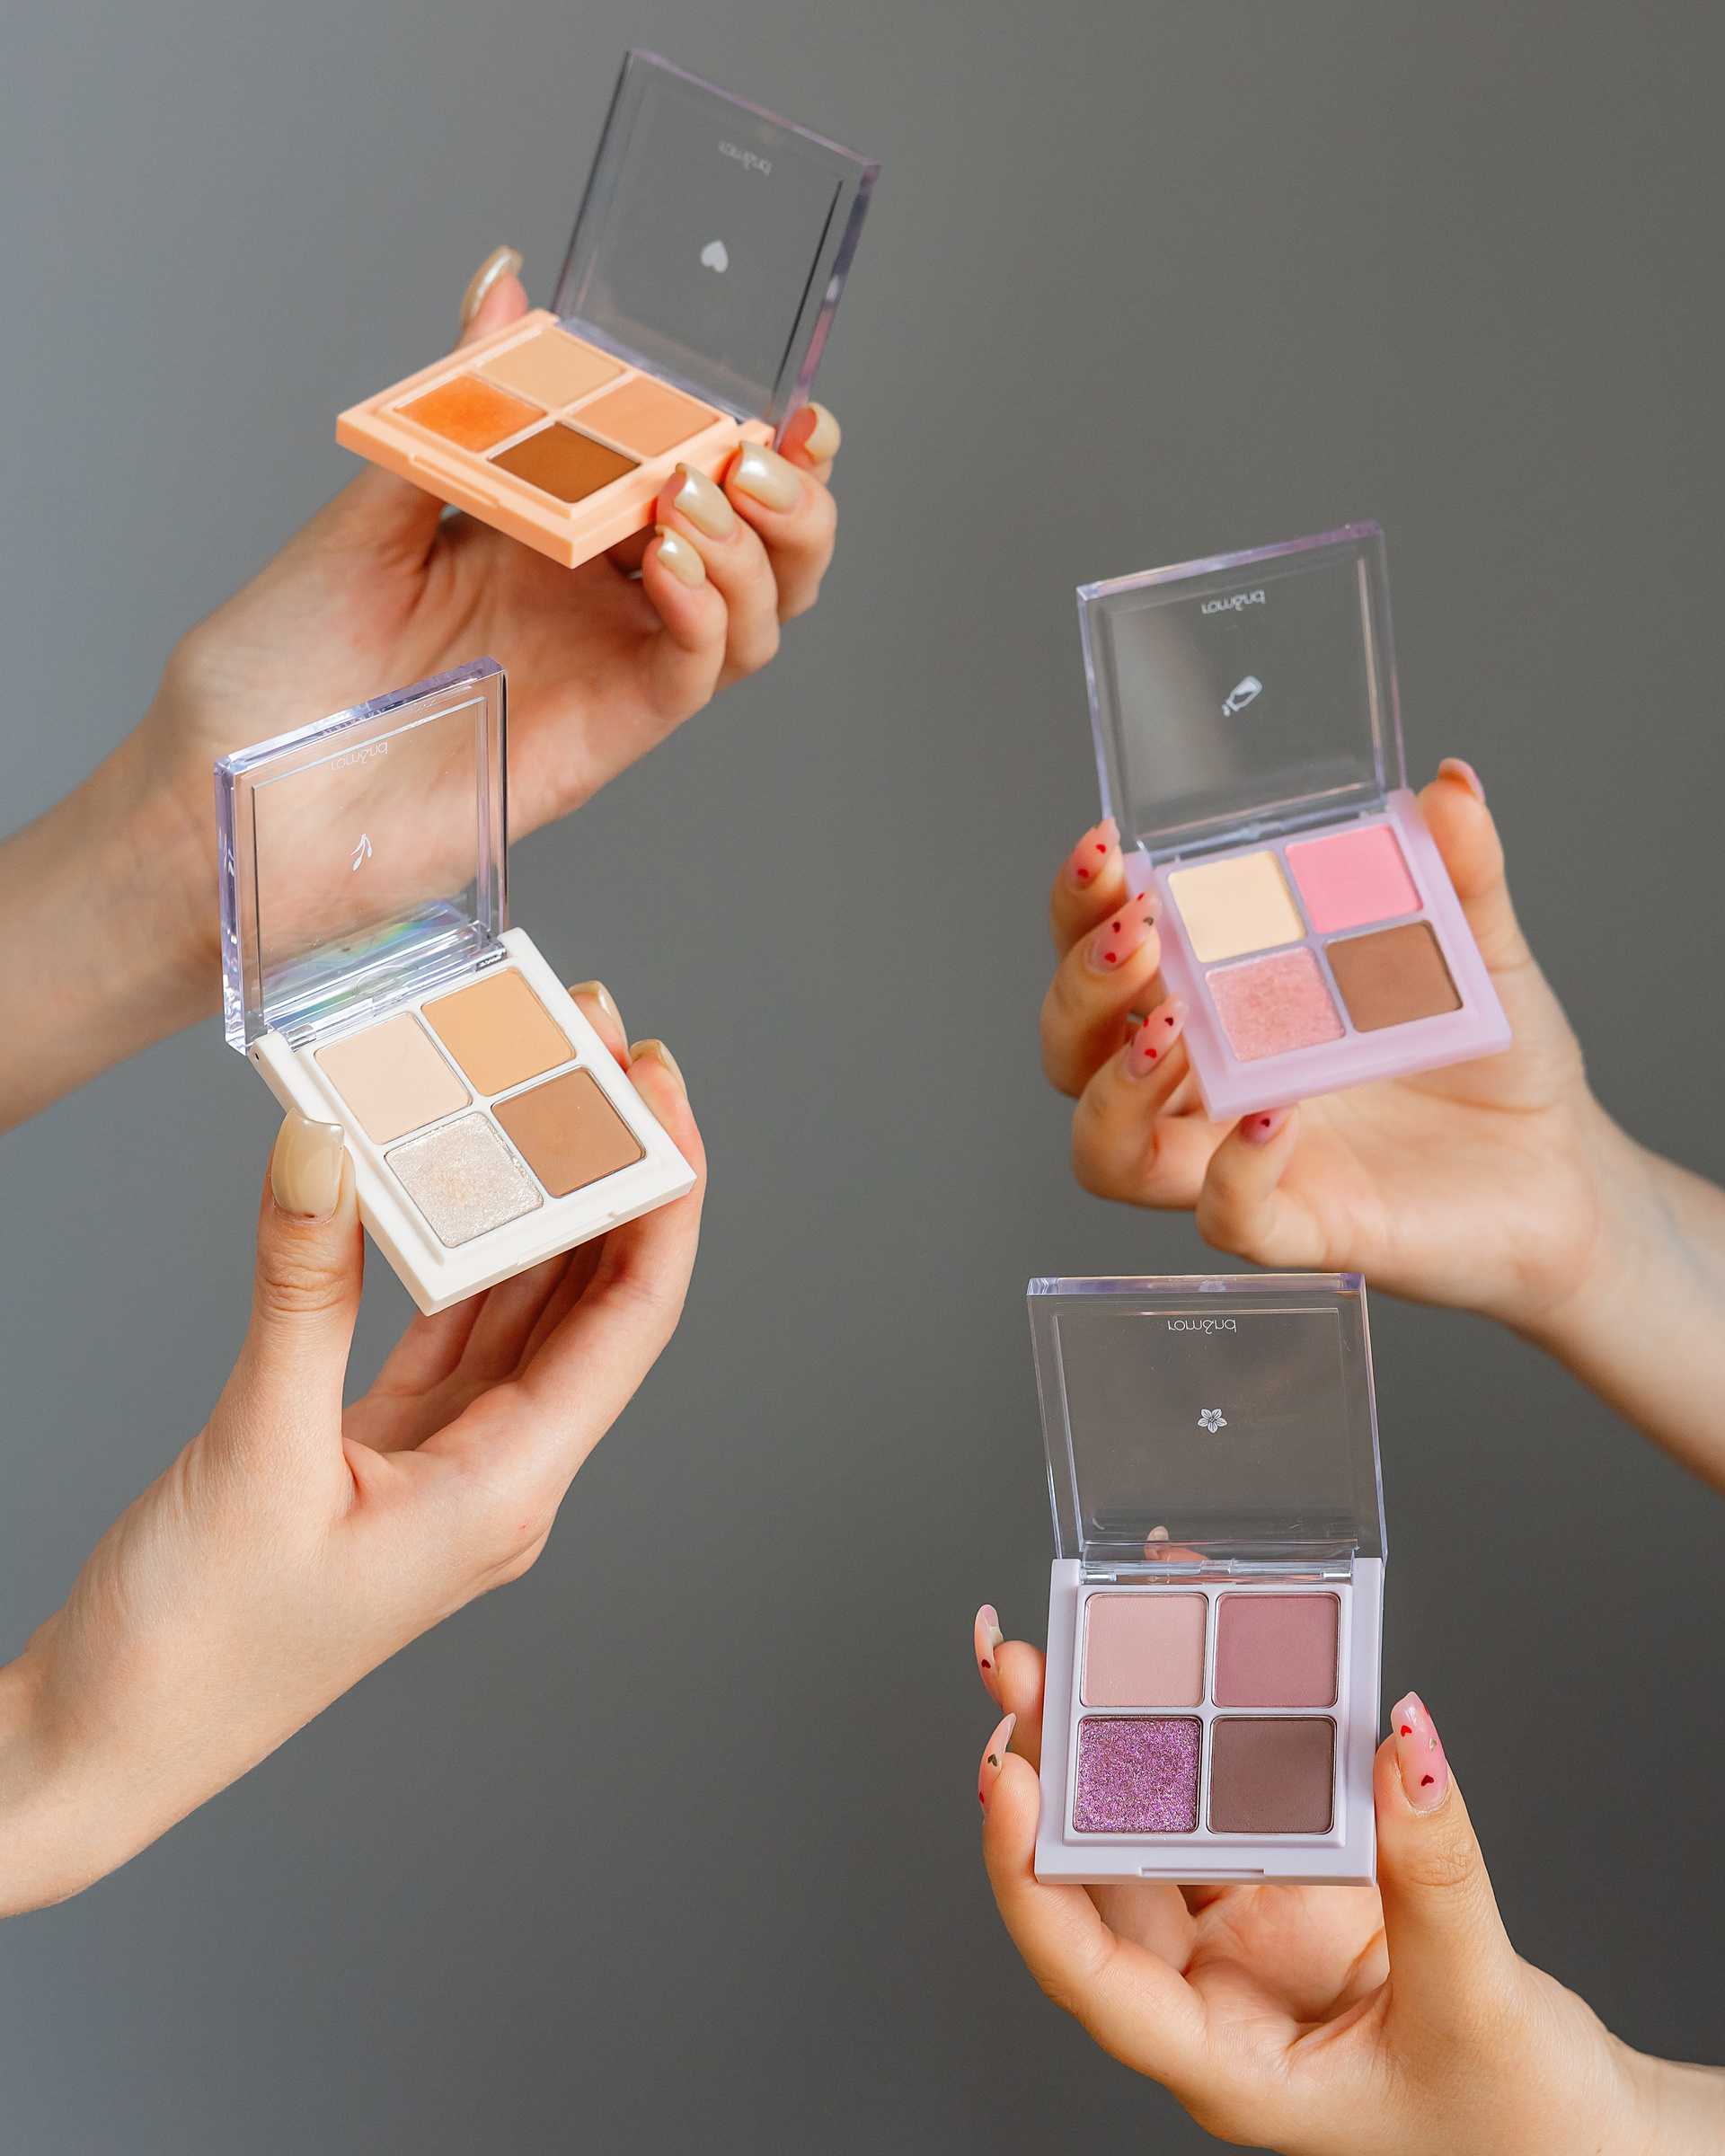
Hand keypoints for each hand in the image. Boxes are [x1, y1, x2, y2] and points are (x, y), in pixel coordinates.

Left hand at [0, 246, 841, 1128]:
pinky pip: (691, 678)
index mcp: (552, 540)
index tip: (776, 401)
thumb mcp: (369, 503)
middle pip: (757, 557)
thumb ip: (462, 405)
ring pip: (752, 619)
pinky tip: (675, 567)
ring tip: (696, 499)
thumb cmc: (280, 668)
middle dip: (790, 497)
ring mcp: (602, 673)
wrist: (230, 788)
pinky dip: (709, 616)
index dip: (755, 445)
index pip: (690, 485)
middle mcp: (593, 606)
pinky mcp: (598, 739)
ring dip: (757, 551)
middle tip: (758, 451)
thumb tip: (504, 286)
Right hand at [0, 990, 701, 1911]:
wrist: (102, 1749)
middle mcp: (501, 1476)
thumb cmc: (188, 1651)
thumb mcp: (251, 1452)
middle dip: (607, 1168)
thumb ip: (298, 1290)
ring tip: (538, 1081)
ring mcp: (445, 1464)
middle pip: (590, 1296)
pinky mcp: (383, 1454)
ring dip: (535, 1198)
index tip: (659, 1084)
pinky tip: (451, 1175)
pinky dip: (452, 1246)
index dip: (664, 1193)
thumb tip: (326, 1145)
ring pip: (518, 1304)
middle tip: (596, 1044)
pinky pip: (446, 1327)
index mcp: (508, 1492)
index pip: (633, 1315)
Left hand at [971, 1608, 1722, 2154]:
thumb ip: (1435, 1877)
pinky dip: (1203, 1734)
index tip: (1005, 1774)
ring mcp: (1245, 1937)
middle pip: (1093, 1876)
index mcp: (1223, 2062)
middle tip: (1018, 1663)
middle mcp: (1212, 1996)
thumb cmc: (1518, 2121)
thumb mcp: (1480, 2007)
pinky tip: (1176, 1664)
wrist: (1581, 2136)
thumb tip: (1404, 1743)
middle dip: (1046, 1767)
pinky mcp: (1288, 1886)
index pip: (1088, 1972)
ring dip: (1101, 1737)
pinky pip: (1228, 1799)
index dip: (1027, 1874)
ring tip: (1069, 1638)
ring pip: (1145, 1828)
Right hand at [1043, 764, 1604, 1325]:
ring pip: (1107, 1152)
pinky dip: (1234, 1172)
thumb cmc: (1495, 1066)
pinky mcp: (1299, 1230)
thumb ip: (1461, 873)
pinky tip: (1275, 1117)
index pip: (1103, 955)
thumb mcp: (1479, 951)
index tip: (1105, 850)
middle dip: (1081, 989)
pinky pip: (1226, 1220)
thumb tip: (1453, 785)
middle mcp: (1205, 1086)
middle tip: (1141, 935)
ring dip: (1115, 1089)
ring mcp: (1237, 1161)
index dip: (1080, 907)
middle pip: (1072, 1051)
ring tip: (1170, 1029)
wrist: (1567, 1174)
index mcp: (1219, 1003)